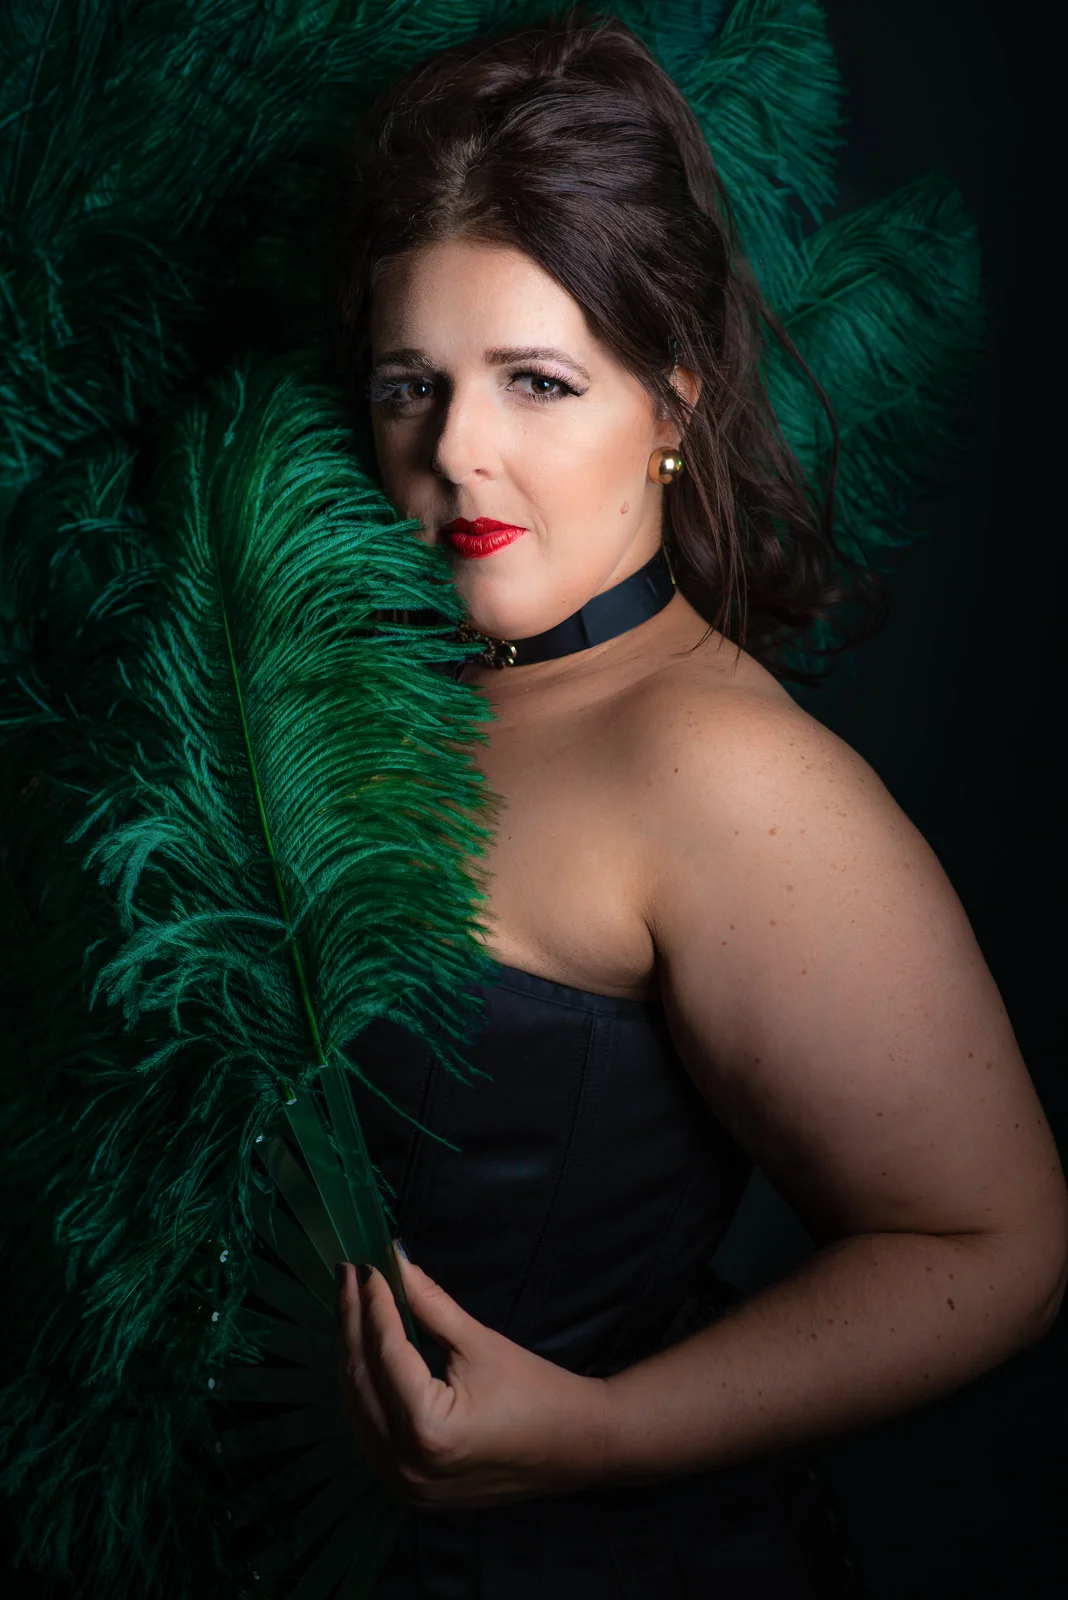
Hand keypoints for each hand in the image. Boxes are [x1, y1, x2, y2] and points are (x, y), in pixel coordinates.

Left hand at [335, 1247, 610, 1509]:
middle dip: (351, 1322)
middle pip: (360, 1380)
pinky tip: (362, 1353)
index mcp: (427, 1428)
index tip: (363, 1266)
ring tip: (350, 1306)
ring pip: (356, 1407)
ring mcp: (403, 1484)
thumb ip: (431, 1303)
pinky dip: (364, 1389)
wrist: (576, 1447)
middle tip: (347, 1277)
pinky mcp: (408, 1490)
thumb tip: (395, 1261)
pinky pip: (369, 1431)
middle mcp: (405, 1464)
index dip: (372, 1303)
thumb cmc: (536, 1392)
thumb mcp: (480, 1342)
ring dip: (351, 1354)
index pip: (384, 1352)